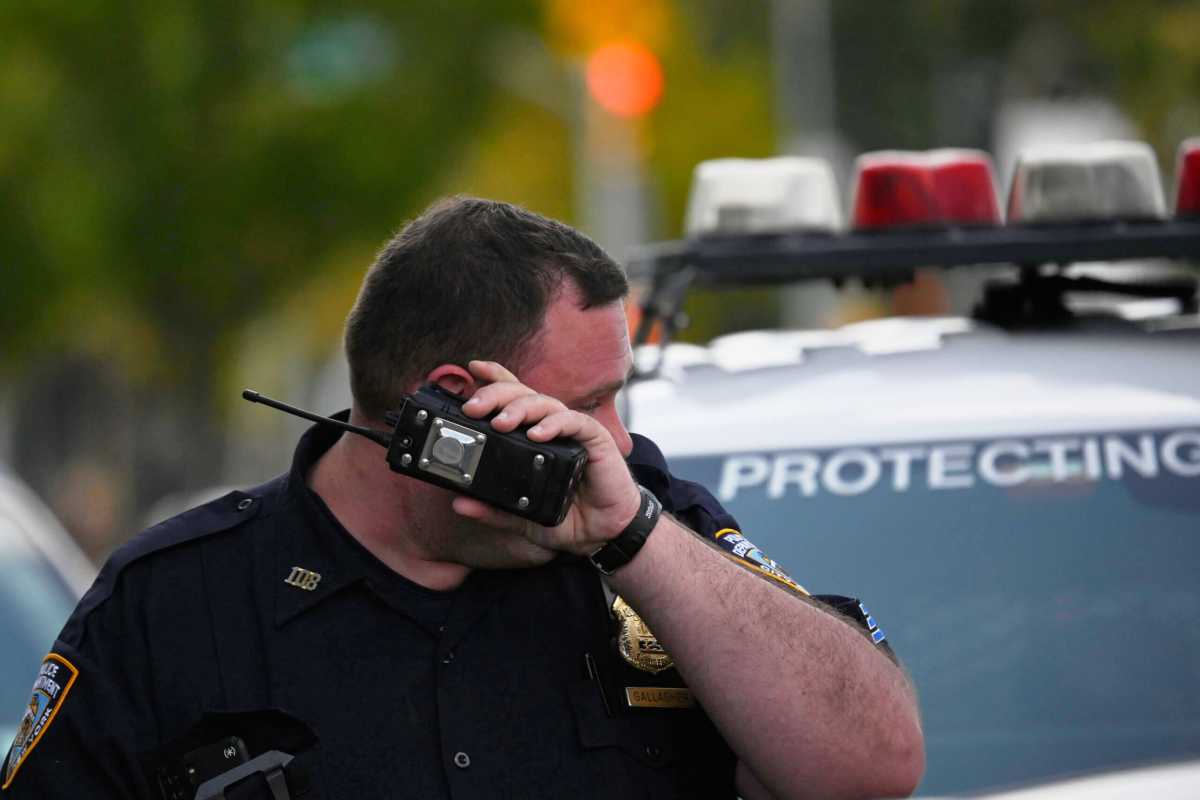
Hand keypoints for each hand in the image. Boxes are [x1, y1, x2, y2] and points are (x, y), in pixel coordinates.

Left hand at [453, 360, 641, 555]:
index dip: (495, 380)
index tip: (473, 370)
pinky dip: (555, 424)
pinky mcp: (595, 439)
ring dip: (520, 409)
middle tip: (473, 408)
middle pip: (522, 395)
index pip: (513, 399)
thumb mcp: (522, 516)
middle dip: (496, 395)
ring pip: (545, 403)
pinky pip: (574, 422)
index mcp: (533, 437)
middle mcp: (551, 427)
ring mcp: (573, 431)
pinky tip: (538, 433)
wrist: (602, 534)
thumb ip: (492, 510)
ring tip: (501, 422)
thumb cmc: (567, 517)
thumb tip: (459, 504)